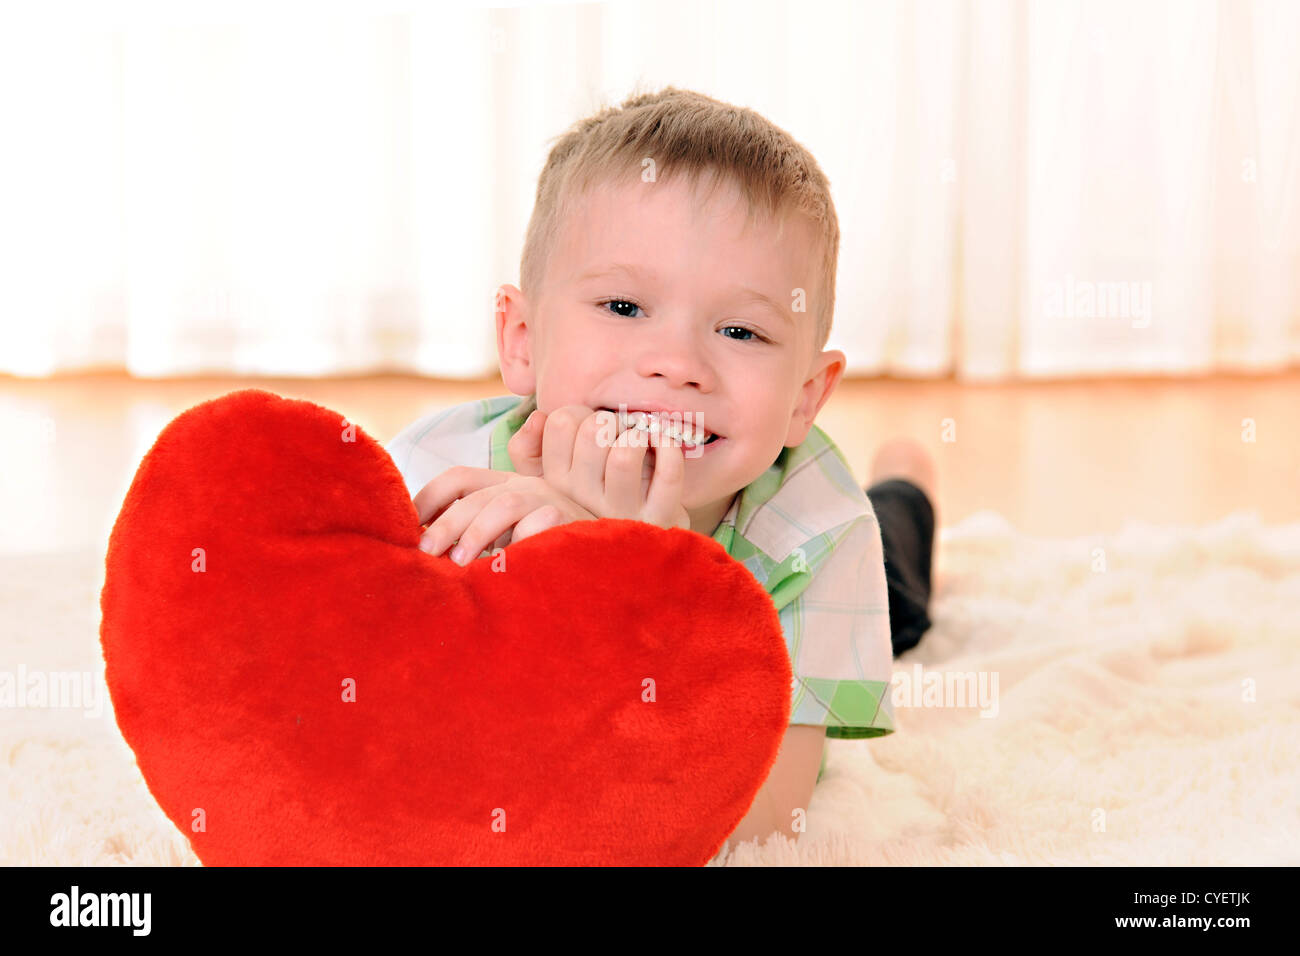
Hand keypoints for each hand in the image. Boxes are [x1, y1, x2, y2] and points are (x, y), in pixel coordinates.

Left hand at [414, 467, 596, 563]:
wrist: (605, 557)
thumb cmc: (548, 552)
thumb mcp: (510, 538)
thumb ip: (481, 535)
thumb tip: (428, 551)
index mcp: (505, 485)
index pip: (458, 478)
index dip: (428, 497)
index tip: (407, 526)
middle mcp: (525, 486)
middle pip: (475, 494)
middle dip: (445, 523)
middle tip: (426, 552)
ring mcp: (549, 500)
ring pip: (506, 504)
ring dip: (477, 532)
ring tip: (461, 563)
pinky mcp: (571, 520)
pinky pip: (539, 526)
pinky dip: (519, 546)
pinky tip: (504, 569)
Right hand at [508, 404, 689, 530]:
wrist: (630, 552)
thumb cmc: (588, 504)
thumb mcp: (548, 480)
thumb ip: (528, 447)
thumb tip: (538, 417)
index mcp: (555, 485)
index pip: (561, 423)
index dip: (580, 413)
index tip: (590, 429)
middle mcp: (582, 500)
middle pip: (594, 431)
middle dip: (612, 422)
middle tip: (618, 436)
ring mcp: (622, 511)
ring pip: (626, 453)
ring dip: (637, 437)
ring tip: (639, 444)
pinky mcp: (658, 518)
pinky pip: (668, 473)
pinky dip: (670, 448)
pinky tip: (663, 445)